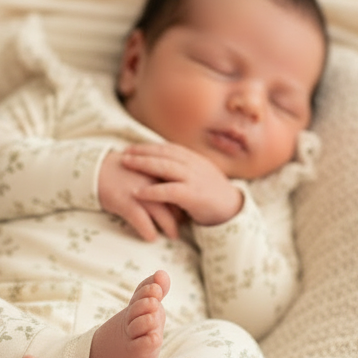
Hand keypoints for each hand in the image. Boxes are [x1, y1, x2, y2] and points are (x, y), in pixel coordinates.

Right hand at [98, 150, 183, 240]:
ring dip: (170, 228)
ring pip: (163, 215)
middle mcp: (153, 182)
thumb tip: (171, 193)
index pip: (181, 189)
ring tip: (174, 236)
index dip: (186, 202)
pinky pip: (142, 221)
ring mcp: (140, 193)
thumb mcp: (144, 169)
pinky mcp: (126, 202)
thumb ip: (158, 178)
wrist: (95, 168)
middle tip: (185, 227)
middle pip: (176, 204)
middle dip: (182, 217)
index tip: (189, 211)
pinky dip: (149, 232)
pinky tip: (151, 238)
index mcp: (159, 172)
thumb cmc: (121, 170)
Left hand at [120, 143, 243, 226]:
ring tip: (126, 164)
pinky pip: (169, 191)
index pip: (168, 148)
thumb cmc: (212, 196)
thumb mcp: (199, 177)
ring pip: (165, 167)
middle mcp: (194, 165)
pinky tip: (136, 193)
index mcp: (195, 160)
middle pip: (163, 153)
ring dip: (143, 164)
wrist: (233, 210)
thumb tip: (164, 166)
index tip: (133, 147)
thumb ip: (184, 171)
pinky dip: (151, 191)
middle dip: (142, 151)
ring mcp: (194, 179)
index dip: (149, 147)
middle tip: (123, 152)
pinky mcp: (193, 196)